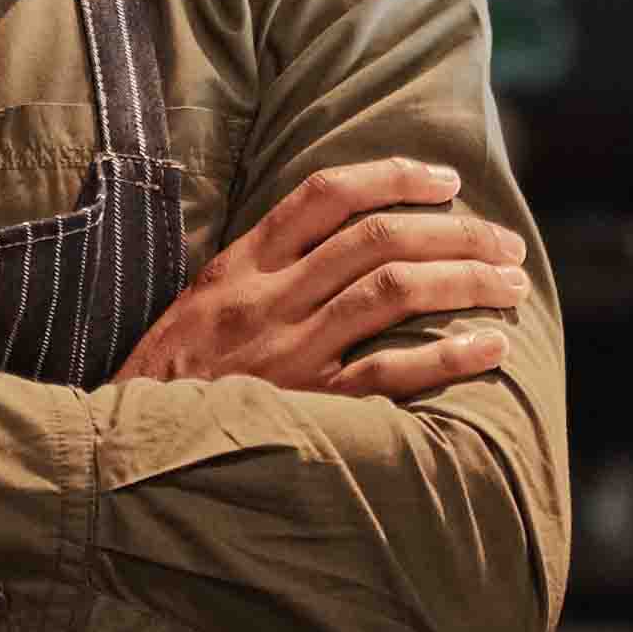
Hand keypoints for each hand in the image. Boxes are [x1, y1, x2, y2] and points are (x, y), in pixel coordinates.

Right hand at [114, 156, 529, 400]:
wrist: (122, 454)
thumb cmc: (168, 383)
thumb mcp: (200, 308)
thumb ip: (260, 276)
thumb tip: (338, 246)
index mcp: (238, 266)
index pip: (323, 195)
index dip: (393, 177)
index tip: (446, 181)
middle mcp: (265, 299)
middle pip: (375, 239)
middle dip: (455, 233)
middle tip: (505, 242)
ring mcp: (285, 352)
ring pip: (390, 293)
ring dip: (463, 281)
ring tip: (510, 284)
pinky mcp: (303, 406)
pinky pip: (388, 373)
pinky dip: (447, 356)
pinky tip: (490, 348)